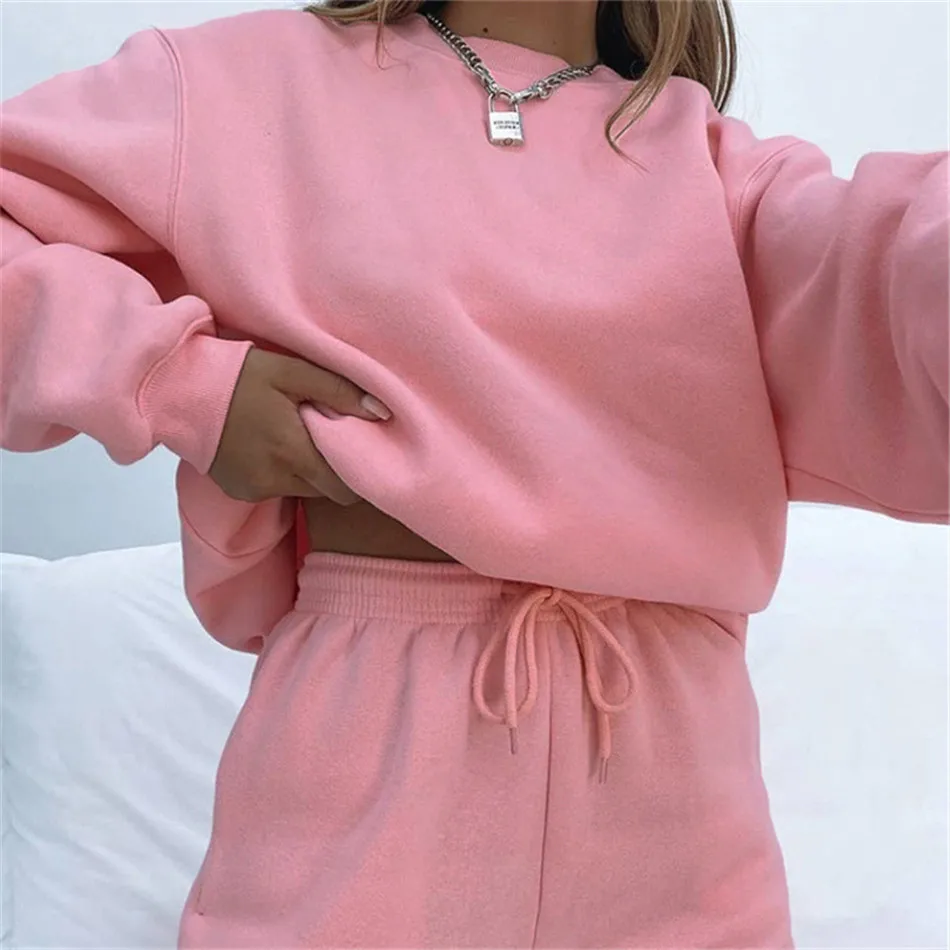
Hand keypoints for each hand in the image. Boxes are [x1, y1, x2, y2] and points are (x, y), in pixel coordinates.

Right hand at [209, 348, 390, 504]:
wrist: (179, 389)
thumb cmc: (240, 374)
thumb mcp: (291, 371)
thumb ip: (339, 390)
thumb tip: (381, 413)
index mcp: (294, 451)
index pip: (346, 487)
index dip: (358, 473)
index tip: (360, 451)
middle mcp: (276, 480)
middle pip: (327, 492)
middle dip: (336, 473)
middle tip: (333, 442)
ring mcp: (256, 489)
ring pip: (304, 491)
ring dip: (309, 471)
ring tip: (300, 438)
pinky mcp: (241, 492)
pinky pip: (278, 489)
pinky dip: (283, 473)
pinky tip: (272, 446)